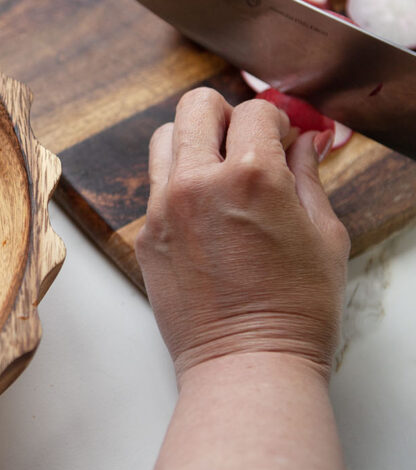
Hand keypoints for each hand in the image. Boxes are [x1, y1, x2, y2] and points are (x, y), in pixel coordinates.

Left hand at [135, 88, 349, 379]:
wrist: (246, 362)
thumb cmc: (297, 308)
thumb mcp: (323, 235)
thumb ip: (308, 177)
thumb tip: (306, 142)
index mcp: (251, 177)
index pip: (255, 111)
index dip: (276, 122)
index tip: (283, 140)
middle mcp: (198, 183)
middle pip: (196, 106)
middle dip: (225, 115)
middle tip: (244, 142)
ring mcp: (163, 208)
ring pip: (164, 138)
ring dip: (192, 143)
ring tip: (216, 172)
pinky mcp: (145, 234)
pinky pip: (155, 187)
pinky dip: (177, 185)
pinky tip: (202, 215)